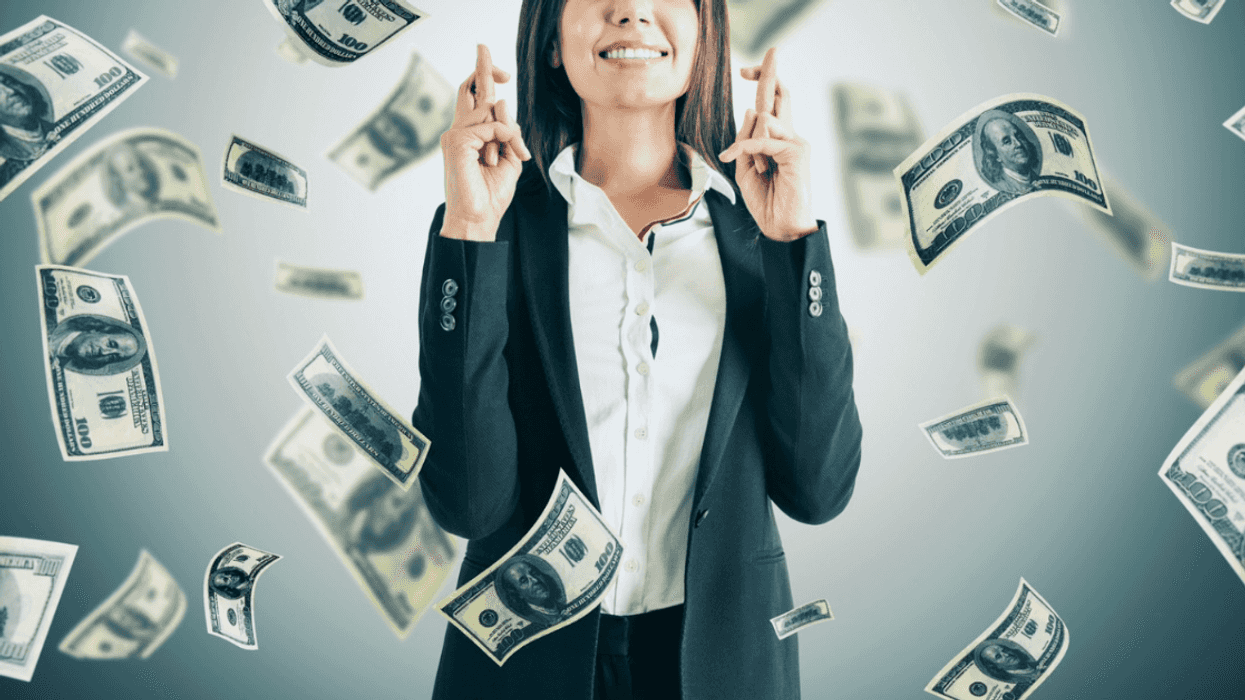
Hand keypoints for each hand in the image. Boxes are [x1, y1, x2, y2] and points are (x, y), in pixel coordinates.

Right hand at [440, 44, 531, 240]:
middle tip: (484, 46)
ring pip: (488, 110)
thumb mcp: (509, 160)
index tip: (500, 72)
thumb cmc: (491, 195)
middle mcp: (459, 131)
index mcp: (470, 135)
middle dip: (482, 67)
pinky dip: (504, 138)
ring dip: (508, 132)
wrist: (478, 219)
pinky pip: (491, 126)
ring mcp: (455, 135)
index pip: (474, 98)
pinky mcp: (457, 141)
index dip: (485, 79)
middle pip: (470, 88)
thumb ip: (508, 133)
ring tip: (509, 157)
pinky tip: (502, 156)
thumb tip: (504, 103)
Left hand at [718, 48, 817, 241]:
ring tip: (756, 171)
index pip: (772, 103)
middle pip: (780, 95)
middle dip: (768, 73)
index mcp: (778, 139)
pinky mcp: (797, 152)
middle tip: (764, 55)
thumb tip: (751, 110)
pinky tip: (734, 157)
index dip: (762, 82)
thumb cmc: (765, 202)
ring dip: (748, 144)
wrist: (780, 228)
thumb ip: (746, 141)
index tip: (745, 70)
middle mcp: (791, 136)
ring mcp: (797, 143)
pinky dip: (746, 148)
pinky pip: (764, 140)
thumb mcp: (745, 168)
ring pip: (766, 119)